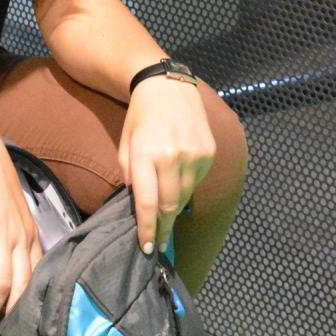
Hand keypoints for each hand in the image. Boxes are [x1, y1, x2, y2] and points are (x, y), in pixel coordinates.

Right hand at [0, 122, 41, 327]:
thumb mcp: (10, 209)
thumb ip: (12, 231)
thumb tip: (5, 255)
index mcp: (31, 234)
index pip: (36, 277)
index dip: (26, 302)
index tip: (17, 321)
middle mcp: (22, 239)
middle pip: (22, 287)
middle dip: (11, 314)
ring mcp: (4, 236)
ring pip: (3, 285)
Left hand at [120, 76, 216, 258]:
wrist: (167, 87)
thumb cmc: (140, 117)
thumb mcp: (126, 143)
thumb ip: (131, 174)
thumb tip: (139, 205)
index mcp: (146, 154)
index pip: (147, 202)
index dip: (147, 229)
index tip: (146, 248)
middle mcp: (173, 156)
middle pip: (169, 205)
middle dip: (162, 228)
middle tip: (157, 243)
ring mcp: (194, 155)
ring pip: (185, 196)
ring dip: (174, 210)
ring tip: (165, 218)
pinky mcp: (209, 152)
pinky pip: (196, 182)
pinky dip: (186, 189)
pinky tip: (178, 184)